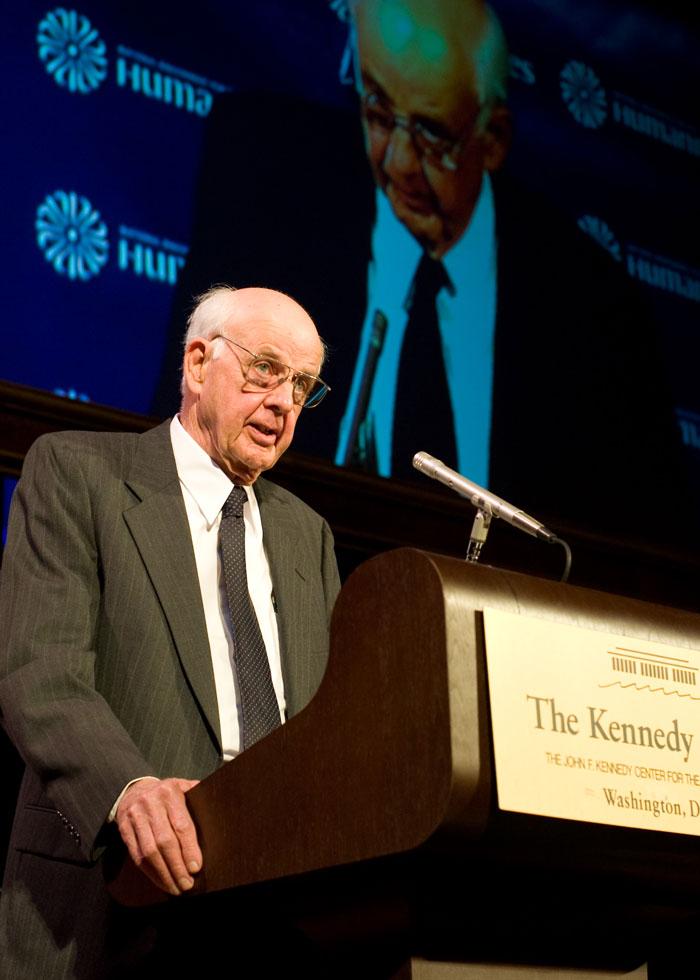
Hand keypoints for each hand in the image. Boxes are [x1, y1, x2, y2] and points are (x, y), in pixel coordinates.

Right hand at [116, 777, 201, 895]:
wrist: (134, 790)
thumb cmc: (166, 794)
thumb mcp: (182, 786)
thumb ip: (198, 796)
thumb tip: (220, 809)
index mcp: (169, 792)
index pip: (181, 825)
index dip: (189, 849)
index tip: (196, 867)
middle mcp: (151, 804)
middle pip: (165, 842)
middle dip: (177, 866)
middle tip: (187, 884)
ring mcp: (135, 817)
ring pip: (150, 852)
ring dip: (164, 874)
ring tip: (176, 887)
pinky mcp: (124, 830)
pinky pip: (137, 856)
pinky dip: (151, 873)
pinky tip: (162, 881)